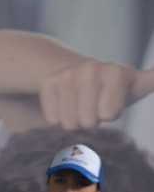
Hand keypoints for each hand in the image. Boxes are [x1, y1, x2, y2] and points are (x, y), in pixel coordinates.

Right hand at [39, 61, 153, 129]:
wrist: (75, 72)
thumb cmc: (111, 89)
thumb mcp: (136, 86)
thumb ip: (151, 80)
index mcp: (116, 72)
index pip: (107, 114)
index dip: (108, 115)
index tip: (109, 106)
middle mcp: (91, 69)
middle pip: (87, 121)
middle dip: (89, 122)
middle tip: (92, 110)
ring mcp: (67, 75)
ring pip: (68, 123)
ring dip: (73, 121)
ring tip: (78, 108)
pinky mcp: (49, 83)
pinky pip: (52, 119)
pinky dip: (57, 118)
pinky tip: (64, 105)